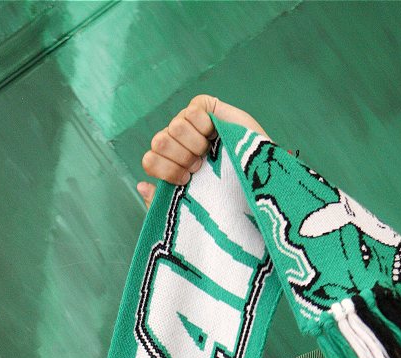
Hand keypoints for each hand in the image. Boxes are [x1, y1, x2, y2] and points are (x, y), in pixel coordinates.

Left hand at [138, 93, 271, 207]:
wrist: (258, 182)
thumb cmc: (225, 195)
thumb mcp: (191, 206)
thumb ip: (163, 202)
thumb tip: (141, 185)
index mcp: (170, 164)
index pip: (149, 160)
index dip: (165, 170)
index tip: (186, 180)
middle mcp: (177, 143)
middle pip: (159, 141)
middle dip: (180, 158)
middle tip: (199, 166)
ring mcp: (189, 124)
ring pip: (174, 125)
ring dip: (194, 144)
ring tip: (208, 152)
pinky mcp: (205, 108)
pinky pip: (192, 110)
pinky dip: (203, 126)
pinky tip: (214, 135)